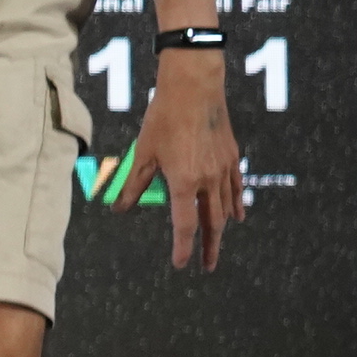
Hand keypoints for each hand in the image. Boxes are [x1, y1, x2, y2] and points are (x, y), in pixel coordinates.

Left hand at [142, 56, 247, 270]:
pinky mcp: (232, 158)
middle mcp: (208, 180)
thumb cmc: (163, 119)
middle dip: (209, 247)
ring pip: (226, 208)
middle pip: (211, 223)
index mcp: (183, 182)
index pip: (185, 224)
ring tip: (216, 246)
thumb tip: (119, 209)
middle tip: (207, 266)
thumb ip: (133, 184)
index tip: (181, 264)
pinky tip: (236, 217)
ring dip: (221, 230)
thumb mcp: (142, 153)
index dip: (183, 247)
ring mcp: (224, 169)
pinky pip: (236, 189)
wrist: (194, 90)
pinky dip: (235, 205)